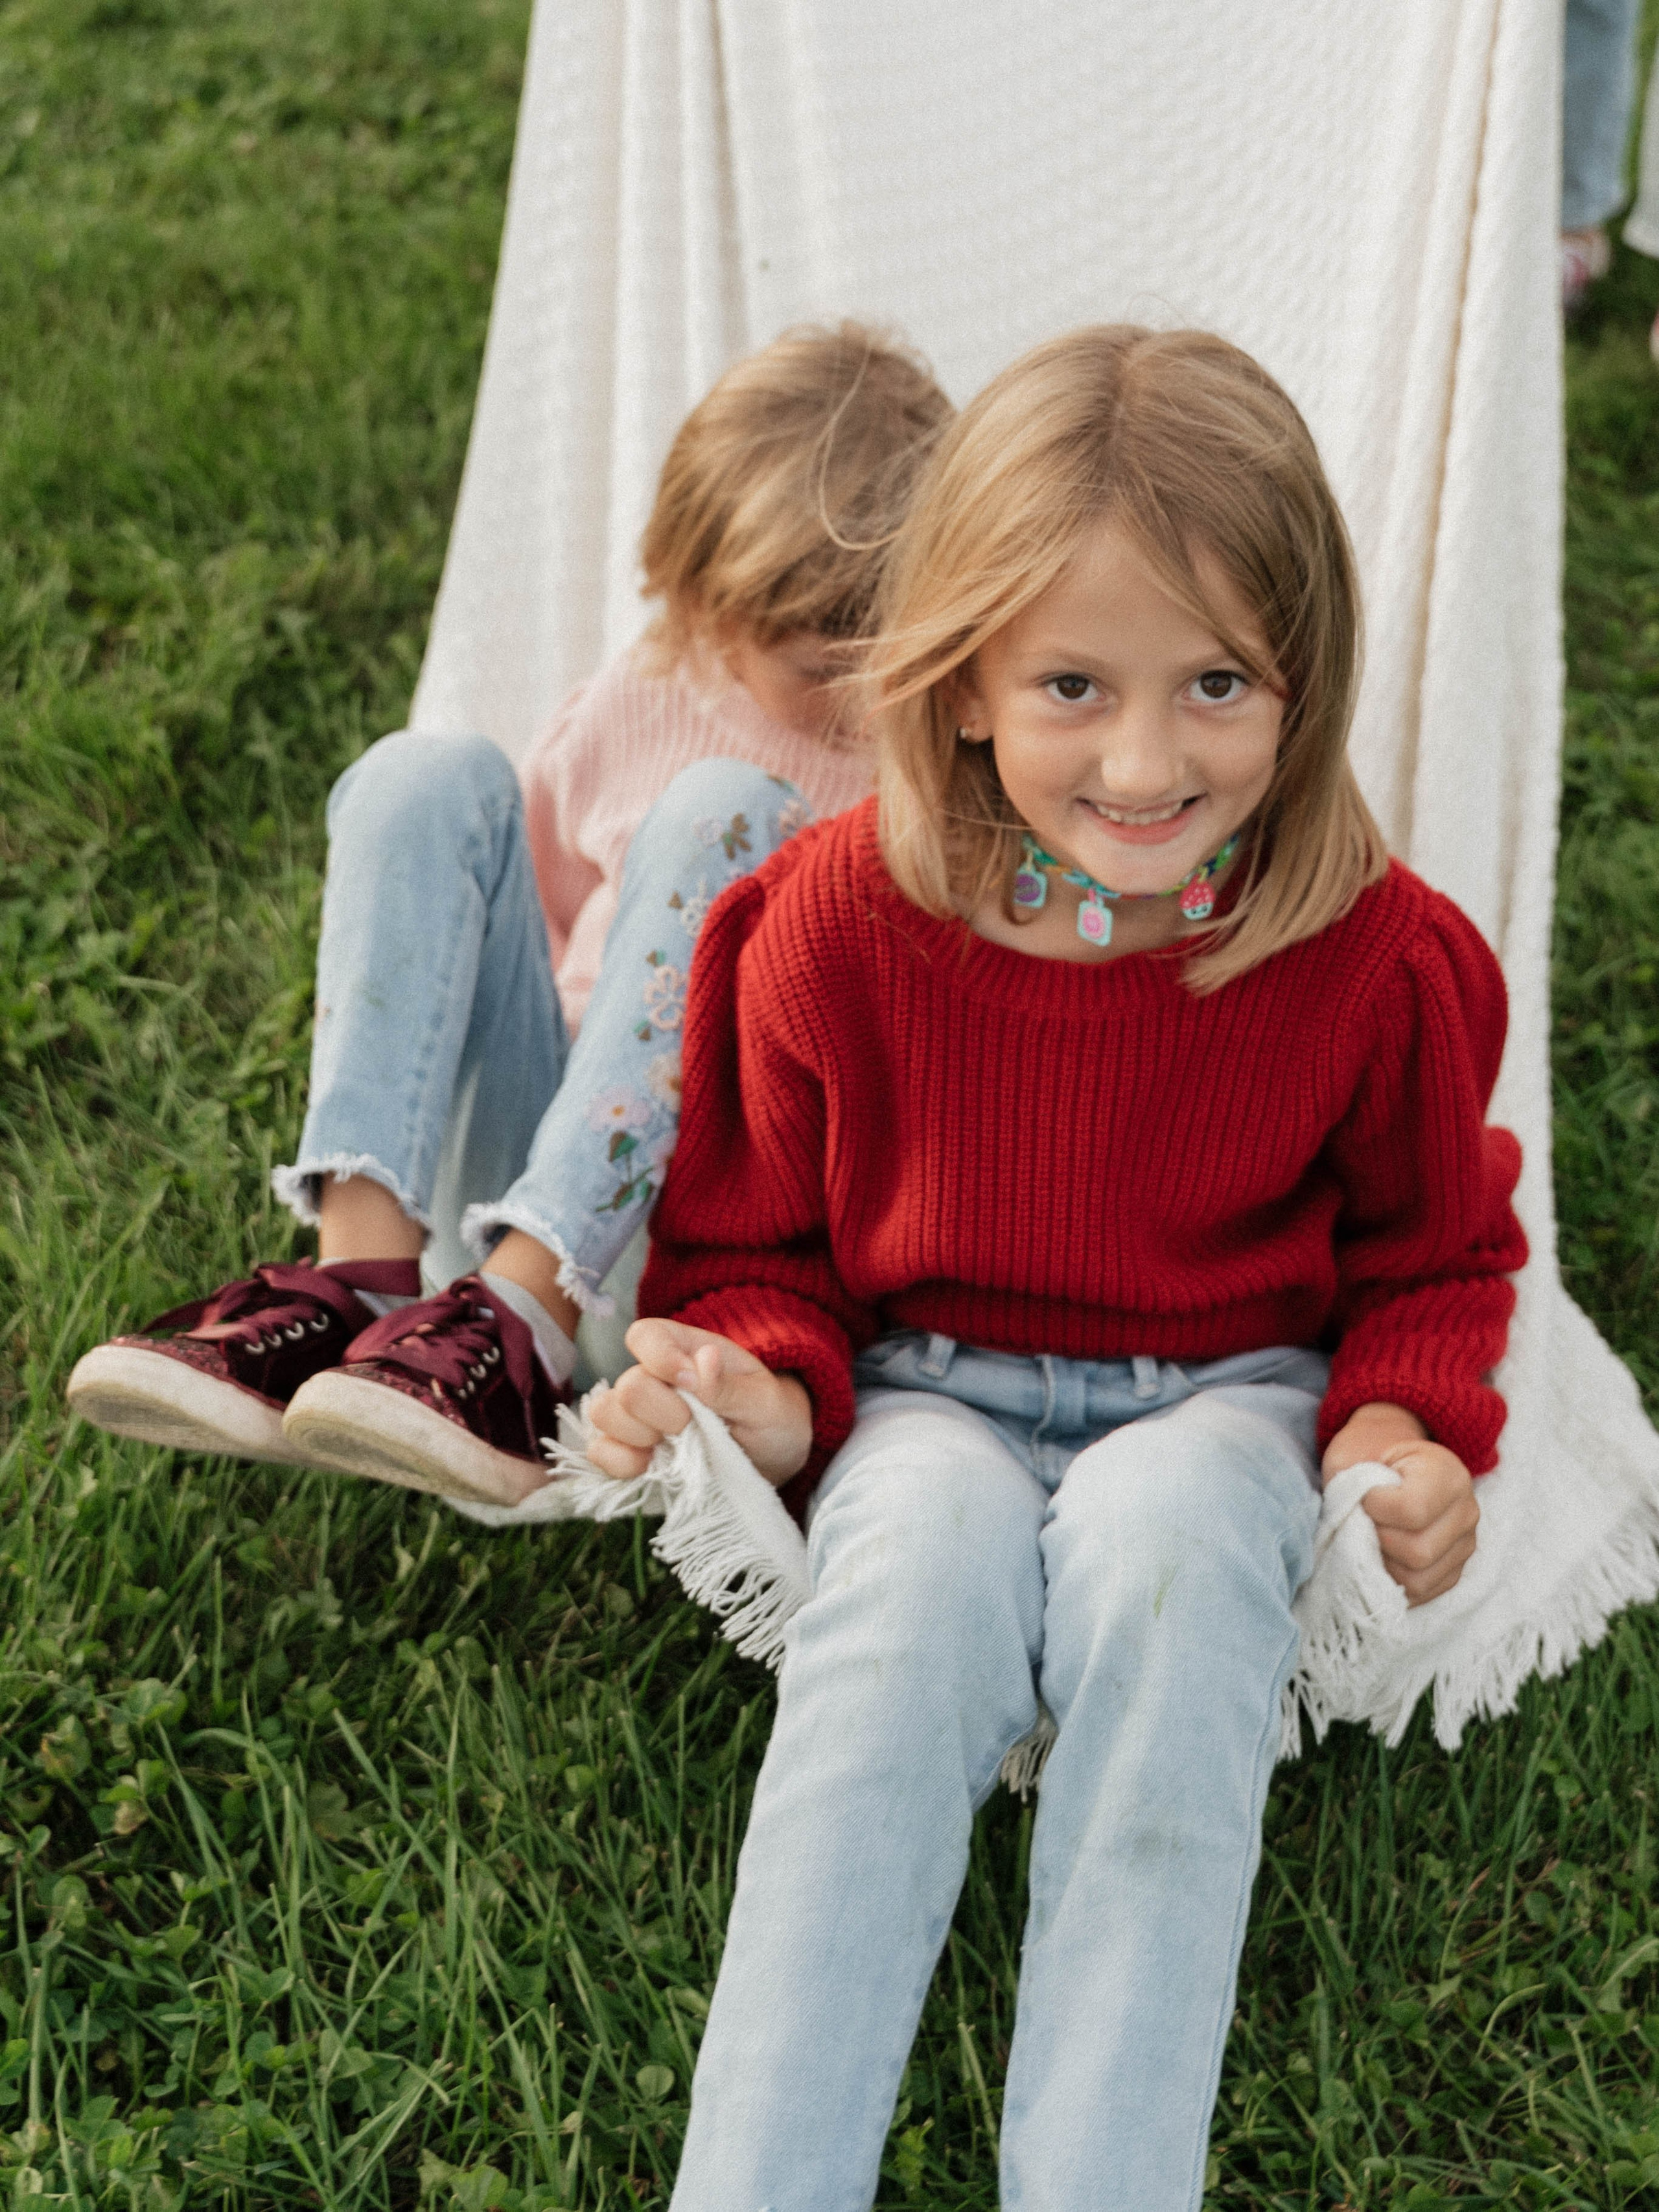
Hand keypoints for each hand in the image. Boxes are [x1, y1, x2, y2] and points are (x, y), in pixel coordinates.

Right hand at [585, 1318, 812, 1487]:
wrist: (772, 1457)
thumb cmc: (769, 1416)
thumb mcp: (764, 1401)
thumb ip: (730, 1386)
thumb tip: (703, 1359)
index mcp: (684, 1349)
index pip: (644, 1335)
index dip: (660, 1360)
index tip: (692, 1386)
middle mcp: (653, 1377)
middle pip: (626, 1386)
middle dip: (662, 1414)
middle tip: (695, 1427)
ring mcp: (639, 1415)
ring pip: (604, 1415)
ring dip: (639, 1437)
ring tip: (676, 1447)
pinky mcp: (631, 1451)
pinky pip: (600, 1453)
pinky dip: (620, 1463)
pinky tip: (651, 1467)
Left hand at [1322, 1401, 1477, 1605]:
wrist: (1390, 1464)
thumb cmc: (1367, 1457)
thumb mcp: (1351, 1460)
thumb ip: (1350, 1491)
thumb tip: (1352, 1533)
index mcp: (1446, 1473)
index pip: (1413, 1510)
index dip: (1375, 1509)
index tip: (1363, 1495)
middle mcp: (1466, 1511)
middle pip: (1418, 1552)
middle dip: (1378, 1541)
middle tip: (1365, 1521)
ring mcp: (1464, 1544)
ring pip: (1419, 1580)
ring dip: (1383, 1565)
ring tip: (1372, 1539)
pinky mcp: (1454, 1570)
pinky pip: (1421, 1593)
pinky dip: (1392, 1581)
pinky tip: (1381, 1557)